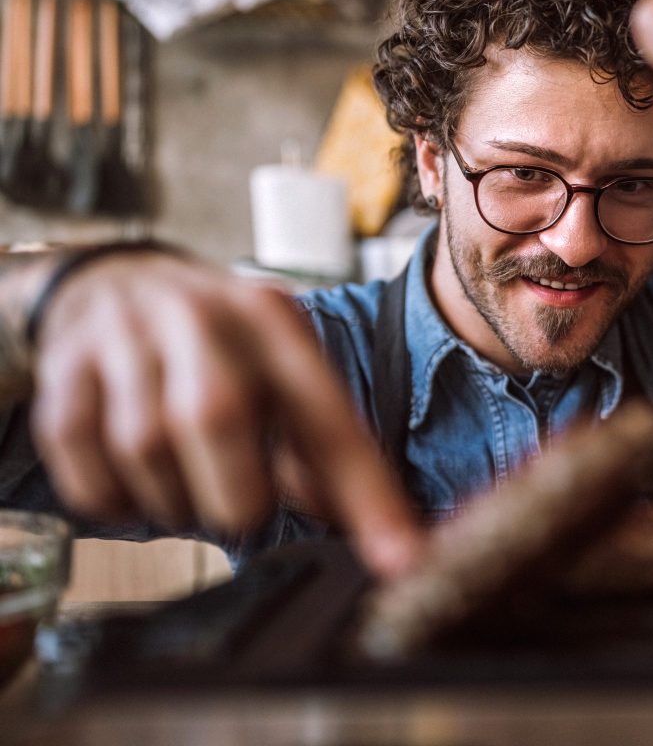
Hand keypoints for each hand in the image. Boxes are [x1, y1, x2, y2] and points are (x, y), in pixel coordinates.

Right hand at [28, 252, 421, 577]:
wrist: (110, 280)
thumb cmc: (215, 345)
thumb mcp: (276, 369)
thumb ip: (317, 443)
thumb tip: (357, 521)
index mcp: (275, 321)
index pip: (330, 418)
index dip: (366, 495)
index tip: (401, 558)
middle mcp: (203, 316)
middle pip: (218, 418)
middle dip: (235, 495)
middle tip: (242, 511)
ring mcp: (126, 335)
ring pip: (147, 447)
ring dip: (174, 499)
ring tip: (187, 486)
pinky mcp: (65, 368)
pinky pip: (86, 465)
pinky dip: (114, 498)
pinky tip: (134, 484)